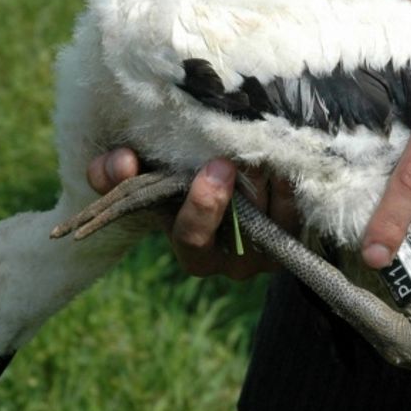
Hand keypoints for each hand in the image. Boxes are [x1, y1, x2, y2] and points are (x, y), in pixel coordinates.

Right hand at [87, 149, 285, 277]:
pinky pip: (293, 217)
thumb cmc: (176, 183)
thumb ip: (117, 172)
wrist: (224, 189)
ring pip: (270, 220)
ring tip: (262, 148)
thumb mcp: (143, 178)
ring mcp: (264, 255)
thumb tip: (119, 162)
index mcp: (189, 248)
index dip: (203, 207)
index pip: (192, 239)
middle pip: (239, 231)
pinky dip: (289, 189)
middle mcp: (228, 261)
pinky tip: (284, 161)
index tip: (215, 165)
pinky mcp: (290, 241)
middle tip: (243, 155)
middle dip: (245, 190)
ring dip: (267, 182)